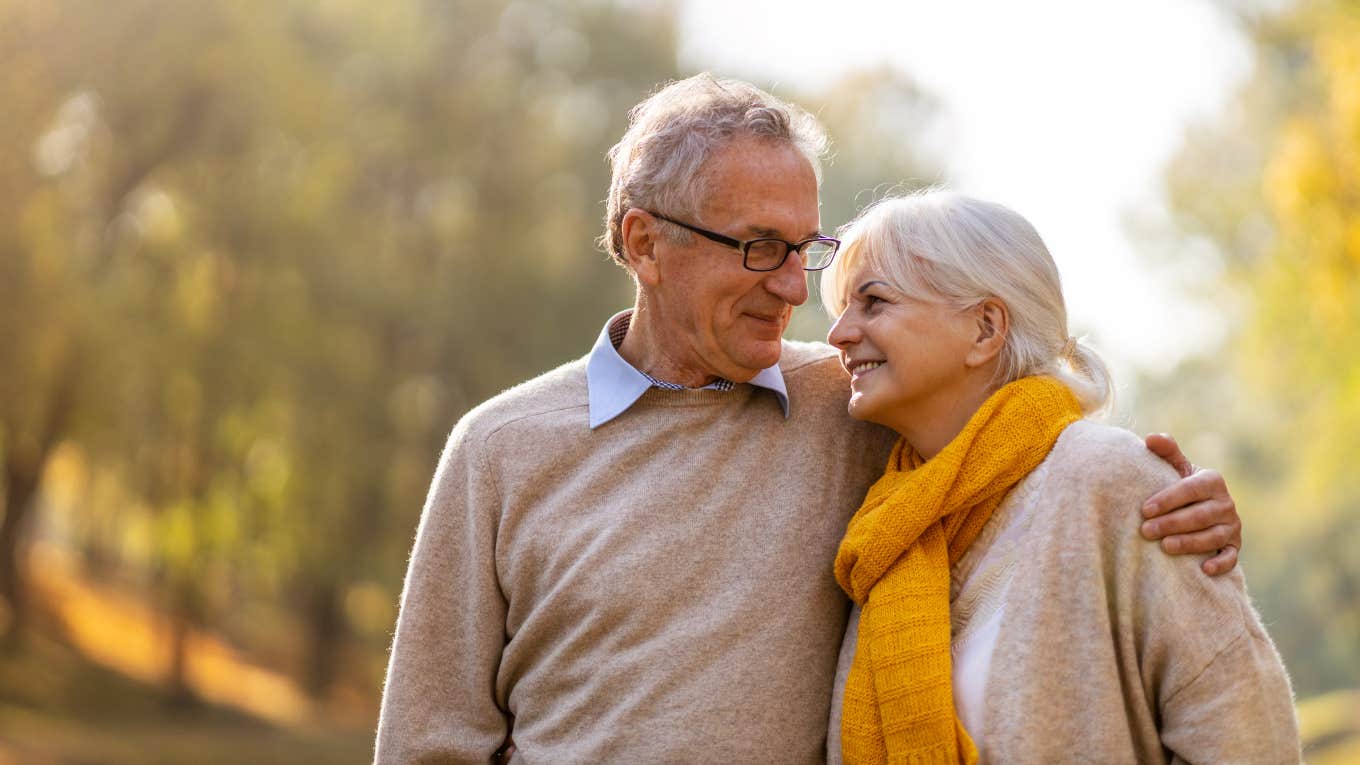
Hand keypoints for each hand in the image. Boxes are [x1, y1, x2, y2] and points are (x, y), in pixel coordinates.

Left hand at [1140, 433, 1241, 575]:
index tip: (1144, 510)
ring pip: (1213, 536)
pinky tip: (1203, 568)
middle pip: (1200, 515)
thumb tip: (1150, 437)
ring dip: (1189, 543)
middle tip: (1146, 531)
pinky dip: (1220, 563)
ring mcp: (1232, 526)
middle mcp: (1226, 503)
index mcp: (1211, 481)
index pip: (1190, 490)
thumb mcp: (1175, 468)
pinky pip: (1232, 557)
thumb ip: (1166, 452)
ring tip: (1165, 546)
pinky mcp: (1234, 546)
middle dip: (1172, 523)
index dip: (1168, 499)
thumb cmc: (1181, 487)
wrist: (1199, 509)